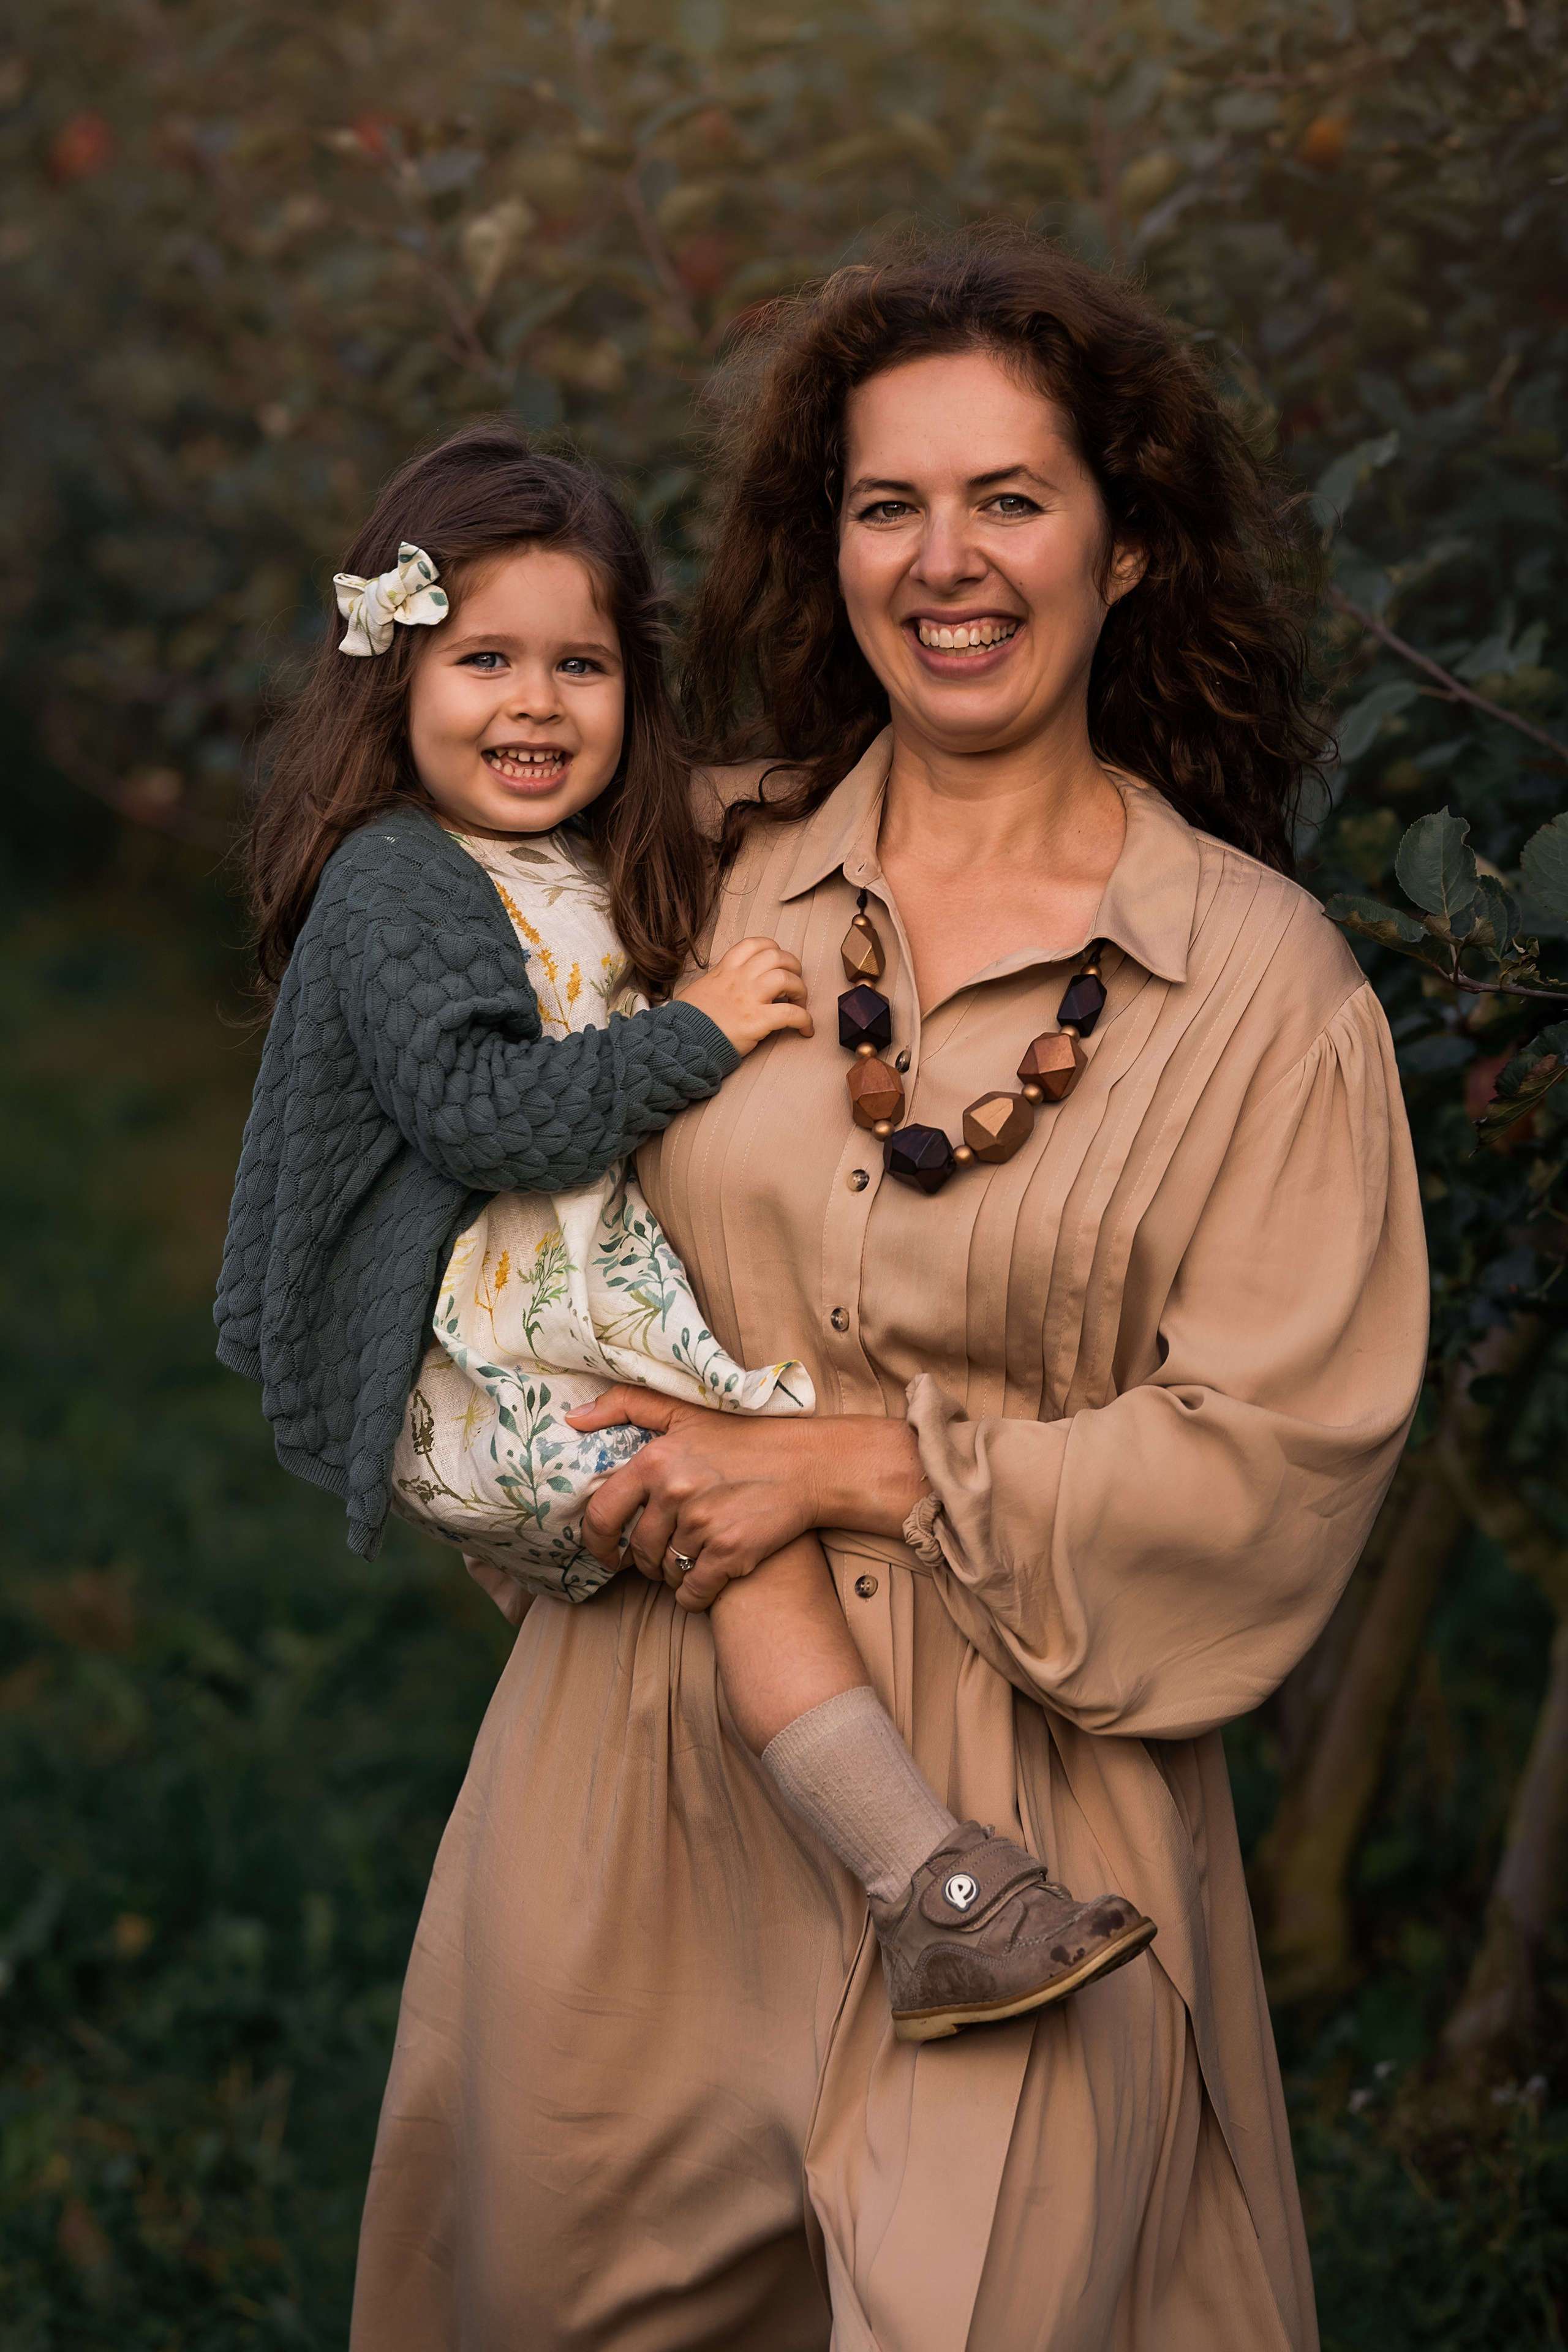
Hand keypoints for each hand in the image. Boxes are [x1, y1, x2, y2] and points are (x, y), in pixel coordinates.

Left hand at [567, 1385, 822, 1593]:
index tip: (604, 1552)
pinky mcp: (731, 1552)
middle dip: (643, 1560)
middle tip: (659, 1556)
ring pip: (666, 1571)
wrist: (808, 1463)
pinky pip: (693, 1592)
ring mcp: (703, 1525)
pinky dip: (694, 1596)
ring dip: (673, 1574)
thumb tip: (575, 1418)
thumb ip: (627, 1404)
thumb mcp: (685, 1410)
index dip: (595, 1541)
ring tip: (691, 1558)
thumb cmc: (745, 1437)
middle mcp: (675, 1493)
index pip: (601, 1513)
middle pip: (637, 1549)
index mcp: (656, 1460)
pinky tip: (705, 1584)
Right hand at [676, 936, 811, 1057]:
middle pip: (778, 957)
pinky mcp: (757, 1021)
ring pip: (788, 979)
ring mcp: (749, 998)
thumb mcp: (702, 988)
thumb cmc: (690, 1019)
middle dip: (794, 967)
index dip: (774, 949)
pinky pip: (792, 1014)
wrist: (681, 1041)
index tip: (778, 962)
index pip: (755, 944)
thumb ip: (720, 980)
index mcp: (726, 970)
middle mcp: (739, 979)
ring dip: (801, 990)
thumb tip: (731, 981)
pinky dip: (805, 1020)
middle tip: (794, 983)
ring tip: (800, 1004)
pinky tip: (806, 1029)